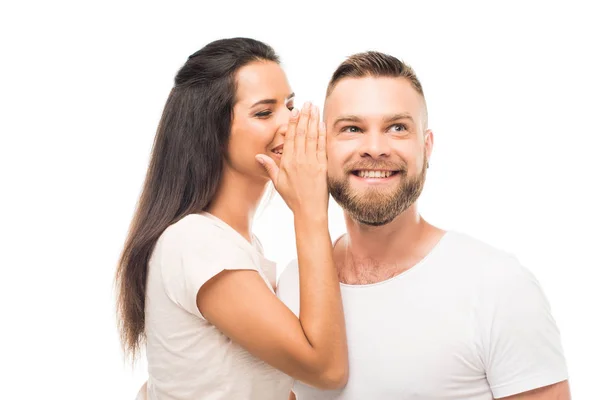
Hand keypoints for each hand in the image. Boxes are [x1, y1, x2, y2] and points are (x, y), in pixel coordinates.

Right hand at [256, 102, 327, 216]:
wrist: (309, 211)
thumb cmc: (293, 198)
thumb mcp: (277, 183)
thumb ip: (269, 167)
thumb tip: (258, 156)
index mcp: (287, 162)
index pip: (290, 137)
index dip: (293, 122)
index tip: (295, 111)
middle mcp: (299, 160)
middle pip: (301, 133)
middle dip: (304, 116)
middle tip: (307, 103)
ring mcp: (311, 162)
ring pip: (312, 136)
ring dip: (314, 120)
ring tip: (315, 108)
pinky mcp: (322, 166)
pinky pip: (321, 146)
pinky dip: (322, 134)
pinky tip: (322, 124)